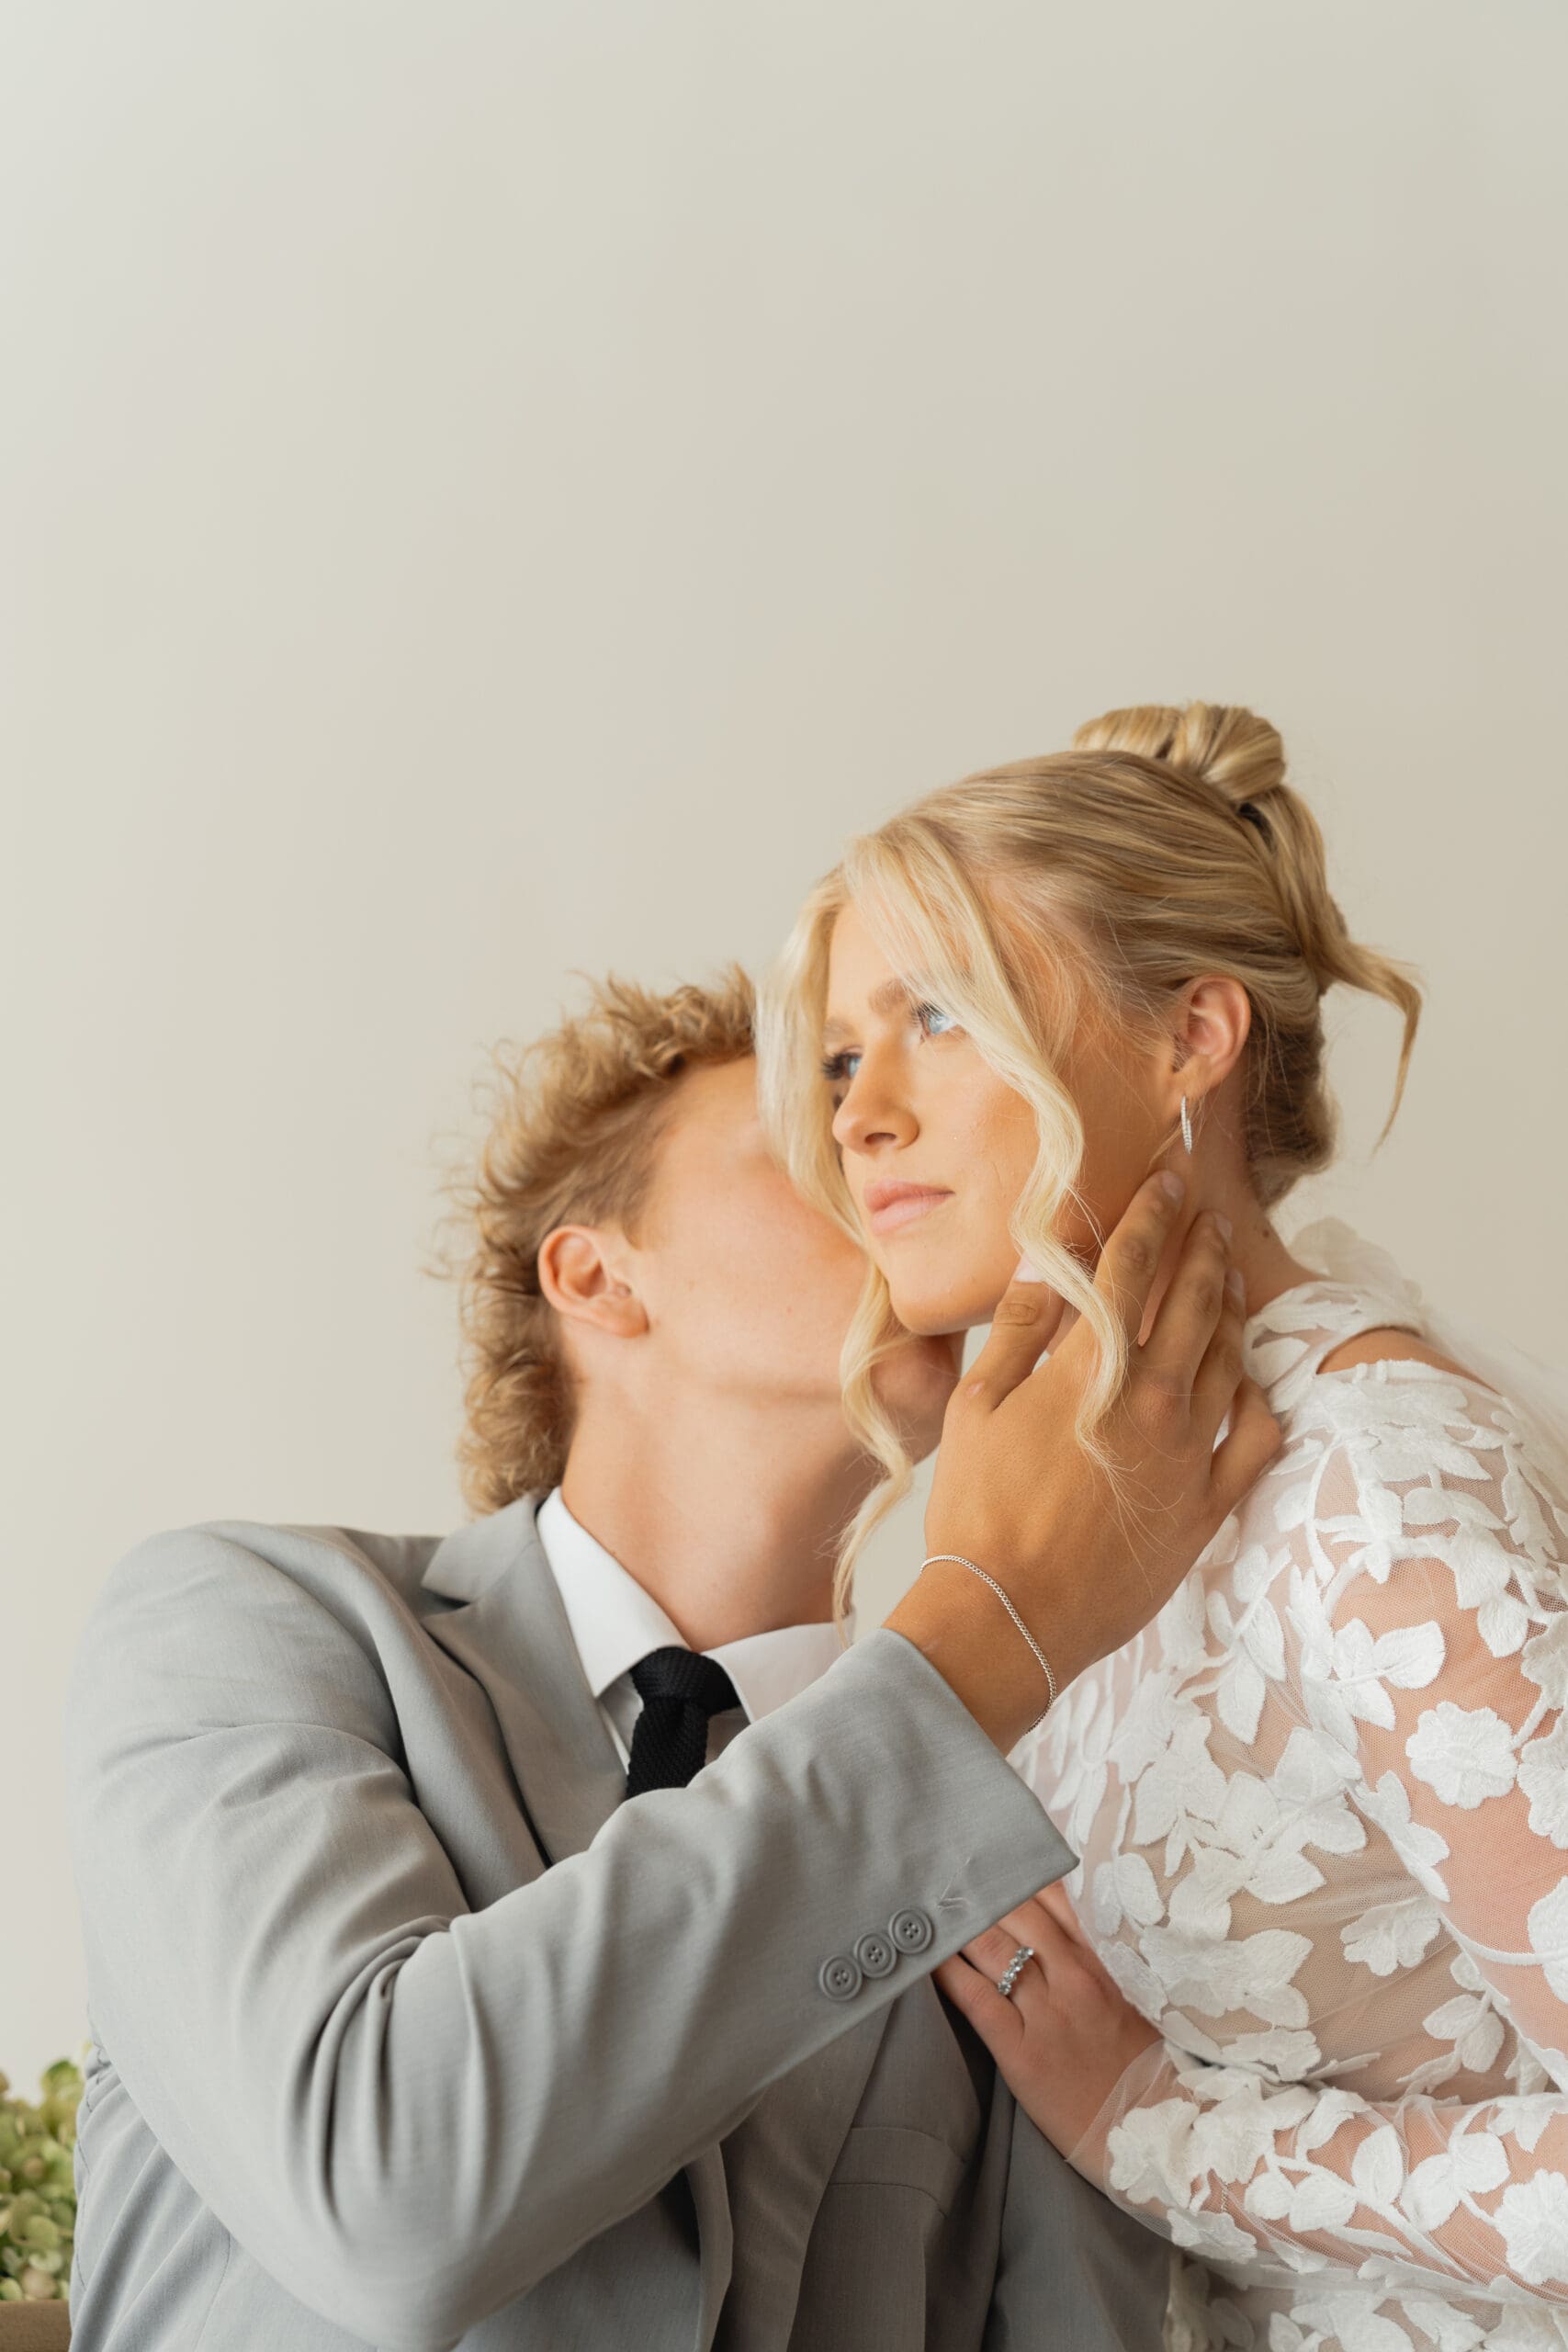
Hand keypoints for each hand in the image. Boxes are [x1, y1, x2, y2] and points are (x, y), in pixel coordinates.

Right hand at [885, 1173, 1281, 1749]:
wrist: (1008, 1613)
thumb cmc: (978, 1511)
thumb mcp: (977, 1406)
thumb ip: (1020, 1326)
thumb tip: (1042, 1257)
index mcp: (1090, 1367)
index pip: (1132, 1265)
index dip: (1152, 1214)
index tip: (1167, 1180)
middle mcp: (1152, 1398)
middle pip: (1193, 1299)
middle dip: (1203, 1247)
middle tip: (1209, 1217)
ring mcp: (1188, 1452)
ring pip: (1230, 1357)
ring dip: (1231, 1309)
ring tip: (1228, 1281)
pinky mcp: (1208, 1503)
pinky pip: (1255, 1436)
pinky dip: (1259, 1398)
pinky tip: (1251, 1380)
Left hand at [933, 1878, 1160, 2168]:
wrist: (1153, 2129)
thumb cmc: (1144, 2060)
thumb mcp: (1136, 1991)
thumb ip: (1101, 1949)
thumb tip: (1058, 1915)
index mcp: (1105, 1956)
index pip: (1055, 1892)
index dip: (1017, 1868)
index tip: (988, 1854)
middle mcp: (1075, 1975)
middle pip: (1015, 1911)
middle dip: (979, 1889)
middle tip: (946, 1871)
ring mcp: (1048, 2012)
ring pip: (991, 1947)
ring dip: (957, 1923)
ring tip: (931, 1906)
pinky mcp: (1022, 2051)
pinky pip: (976, 1998)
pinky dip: (947, 1973)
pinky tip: (928, 1958)